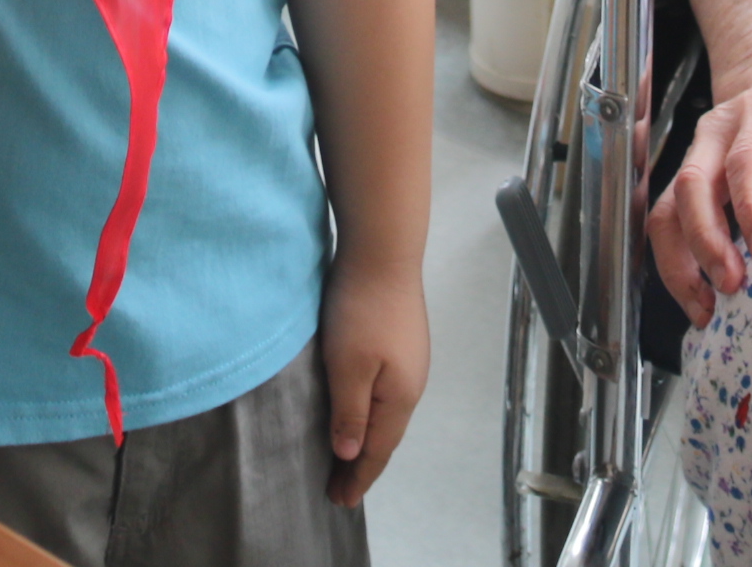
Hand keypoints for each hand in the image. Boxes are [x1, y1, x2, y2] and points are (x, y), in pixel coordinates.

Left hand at [317, 250, 428, 505]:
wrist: (383, 250)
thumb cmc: (361, 310)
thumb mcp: (347, 367)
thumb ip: (350, 414)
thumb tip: (349, 454)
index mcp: (399, 397)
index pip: (378, 450)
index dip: (358, 477)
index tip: (339, 501)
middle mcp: (411, 383)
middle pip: (386, 435)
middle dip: (362, 463)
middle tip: (339, 488)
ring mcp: (409, 360)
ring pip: (386, 413)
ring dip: (366, 437)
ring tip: (345, 456)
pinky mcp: (401, 340)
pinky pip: (385, 391)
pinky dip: (369, 411)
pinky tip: (357, 409)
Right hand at [648, 60, 751, 325]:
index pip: (745, 159)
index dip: (751, 207)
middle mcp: (715, 134)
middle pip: (692, 184)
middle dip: (707, 240)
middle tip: (733, 285)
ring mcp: (694, 157)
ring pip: (667, 208)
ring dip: (681, 261)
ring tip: (708, 307)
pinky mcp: (683, 184)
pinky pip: (664, 224)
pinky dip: (675, 265)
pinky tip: (698, 299)